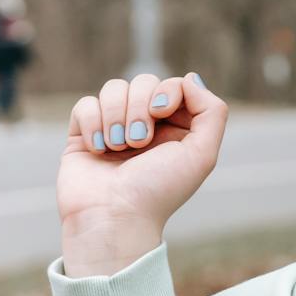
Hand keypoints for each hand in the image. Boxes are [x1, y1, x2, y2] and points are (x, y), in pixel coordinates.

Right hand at [56, 73, 227, 275]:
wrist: (112, 217)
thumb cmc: (158, 190)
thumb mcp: (202, 155)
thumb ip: (211, 112)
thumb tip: (189, 78)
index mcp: (177, 129)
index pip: (174, 85)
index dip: (167, 91)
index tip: (162, 112)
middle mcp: (147, 126)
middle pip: (144, 81)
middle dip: (140, 107)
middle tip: (139, 142)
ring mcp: (114, 128)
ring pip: (114, 89)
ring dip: (116, 116)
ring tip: (118, 148)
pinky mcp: (83, 134)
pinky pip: (86, 104)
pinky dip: (92, 124)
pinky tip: (98, 150)